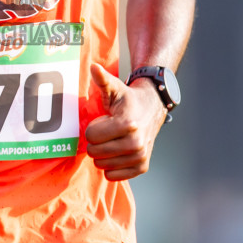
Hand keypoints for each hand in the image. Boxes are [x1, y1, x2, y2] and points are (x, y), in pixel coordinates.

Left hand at [84, 63, 167, 180]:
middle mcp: (136, 143)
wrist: (152, 108)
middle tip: (108, 131)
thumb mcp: (115, 88)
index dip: (93, 129)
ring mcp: (140, 156)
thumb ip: (102, 79)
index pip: (91, 138)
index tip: (104, 121)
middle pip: (95, 153)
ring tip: (114, 139)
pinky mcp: (142, 167)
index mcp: (127, 124)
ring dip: (103, 154)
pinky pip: (113, 176)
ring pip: (102, 166)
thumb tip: (93, 67)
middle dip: (96, 142)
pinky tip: (118, 152)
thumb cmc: (128, 99)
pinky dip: (112, 166)